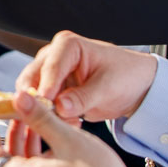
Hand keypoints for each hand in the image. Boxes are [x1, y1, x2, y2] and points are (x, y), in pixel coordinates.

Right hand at [16, 31, 158, 122]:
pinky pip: (40, 103)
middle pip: (32, 77)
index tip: (44, 105)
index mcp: (68, 45)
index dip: (46, 87)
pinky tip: (71, 121)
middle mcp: (52, 55)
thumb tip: (59, 107)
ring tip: (68, 122)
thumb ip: (83, 98)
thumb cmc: (125, 77)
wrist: (135, 85)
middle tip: (48, 119)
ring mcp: (48, 72)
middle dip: (38, 99)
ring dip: (44, 109)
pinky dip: (50, 115)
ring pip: (32, 92)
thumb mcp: (109, 88)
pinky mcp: (50, 88)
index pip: (51, 67)